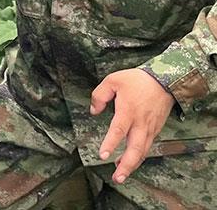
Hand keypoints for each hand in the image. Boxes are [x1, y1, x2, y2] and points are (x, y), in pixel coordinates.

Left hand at [90, 68, 174, 183]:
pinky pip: (147, 146)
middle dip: (126, 165)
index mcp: (128, 111)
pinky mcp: (155, 130)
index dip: (111, 144)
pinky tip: (130, 161)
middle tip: (117, 177)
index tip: (103, 155)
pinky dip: (139, 156)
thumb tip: (94, 111)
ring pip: (142, 151)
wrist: (164, 81)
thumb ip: (99, 95)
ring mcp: (150, 128)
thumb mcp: (113, 80)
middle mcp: (140, 123)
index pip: (118, 130)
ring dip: (132, 164)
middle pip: (135, 149)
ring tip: (120, 174)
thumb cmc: (137, 80)